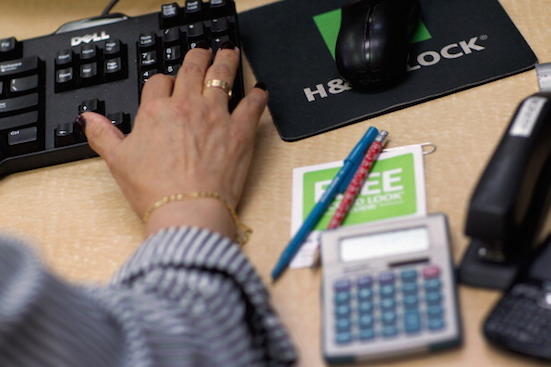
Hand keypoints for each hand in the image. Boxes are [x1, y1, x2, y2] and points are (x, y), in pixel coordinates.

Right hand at [81, 44, 267, 238]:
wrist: (187, 210)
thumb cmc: (155, 191)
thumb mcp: (118, 162)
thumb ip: (103, 135)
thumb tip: (89, 119)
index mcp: (157, 112)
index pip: (159, 82)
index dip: (164, 81)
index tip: (168, 85)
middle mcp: (187, 107)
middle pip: (192, 70)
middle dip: (197, 58)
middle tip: (202, 53)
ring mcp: (216, 117)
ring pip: (222, 77)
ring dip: (225, 62)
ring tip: (228, 54)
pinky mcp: (240, 132)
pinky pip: (252, 105)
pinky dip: (257, 96)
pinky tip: (260, 91)